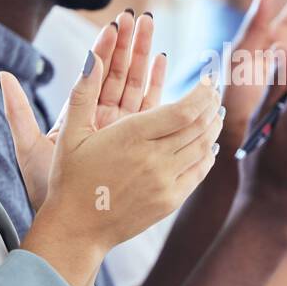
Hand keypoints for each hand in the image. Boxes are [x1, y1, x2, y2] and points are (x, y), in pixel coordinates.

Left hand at [2, 12, 166, 210]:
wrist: (70, 223)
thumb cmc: (47, 189)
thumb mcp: (29, 149)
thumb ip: (18, 112)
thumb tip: (1, 75)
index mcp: (78, 116)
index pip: (94, 75)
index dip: (105, 48)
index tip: (114, 23)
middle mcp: (100, 119)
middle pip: (119, 74)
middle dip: (130, 45)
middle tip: (141, 17)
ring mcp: (121, 130)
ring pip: (136, 87)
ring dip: (145, 58)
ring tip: (154, 29)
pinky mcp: (136, 142)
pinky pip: (151, 110)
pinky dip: (157, 86)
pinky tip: (164, 63)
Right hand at [24, 55, 222, 257]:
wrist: (77, 228)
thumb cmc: (70, 179)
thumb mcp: (69, 134)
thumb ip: (83, 93)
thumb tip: (91, 56)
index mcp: (131, 137)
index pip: (184, 110)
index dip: (202, 94)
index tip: (208, 81)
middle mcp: (153, 159)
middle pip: (199, 126)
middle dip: (212, 106)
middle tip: (216, 93)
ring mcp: (165, 182)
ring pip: (203, 147)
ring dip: (213, 127)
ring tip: (217, 113)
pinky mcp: (170, 201)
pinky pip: (199, 171)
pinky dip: (208, 154)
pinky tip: (208, 144)